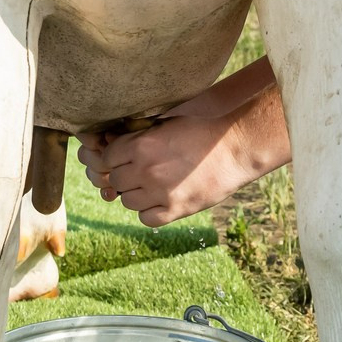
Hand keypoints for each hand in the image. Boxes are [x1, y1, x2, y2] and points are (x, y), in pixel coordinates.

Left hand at [80, 90, 286, 227]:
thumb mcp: (166, 123)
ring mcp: (160, 192)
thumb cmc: (201, 130)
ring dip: (136, 194)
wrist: (236, 148)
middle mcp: (146, 170)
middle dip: (124, 176)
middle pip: (115, 180)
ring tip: (152, 185)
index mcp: (141, 145)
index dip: (114, 157)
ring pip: (128, 201)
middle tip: (140, 172)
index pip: (106, 158)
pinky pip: (146, 218)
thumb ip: (138, 134)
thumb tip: (112, 143)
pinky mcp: (175, 209)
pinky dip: (149, 211)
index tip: (125, 157)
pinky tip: (160, 200)